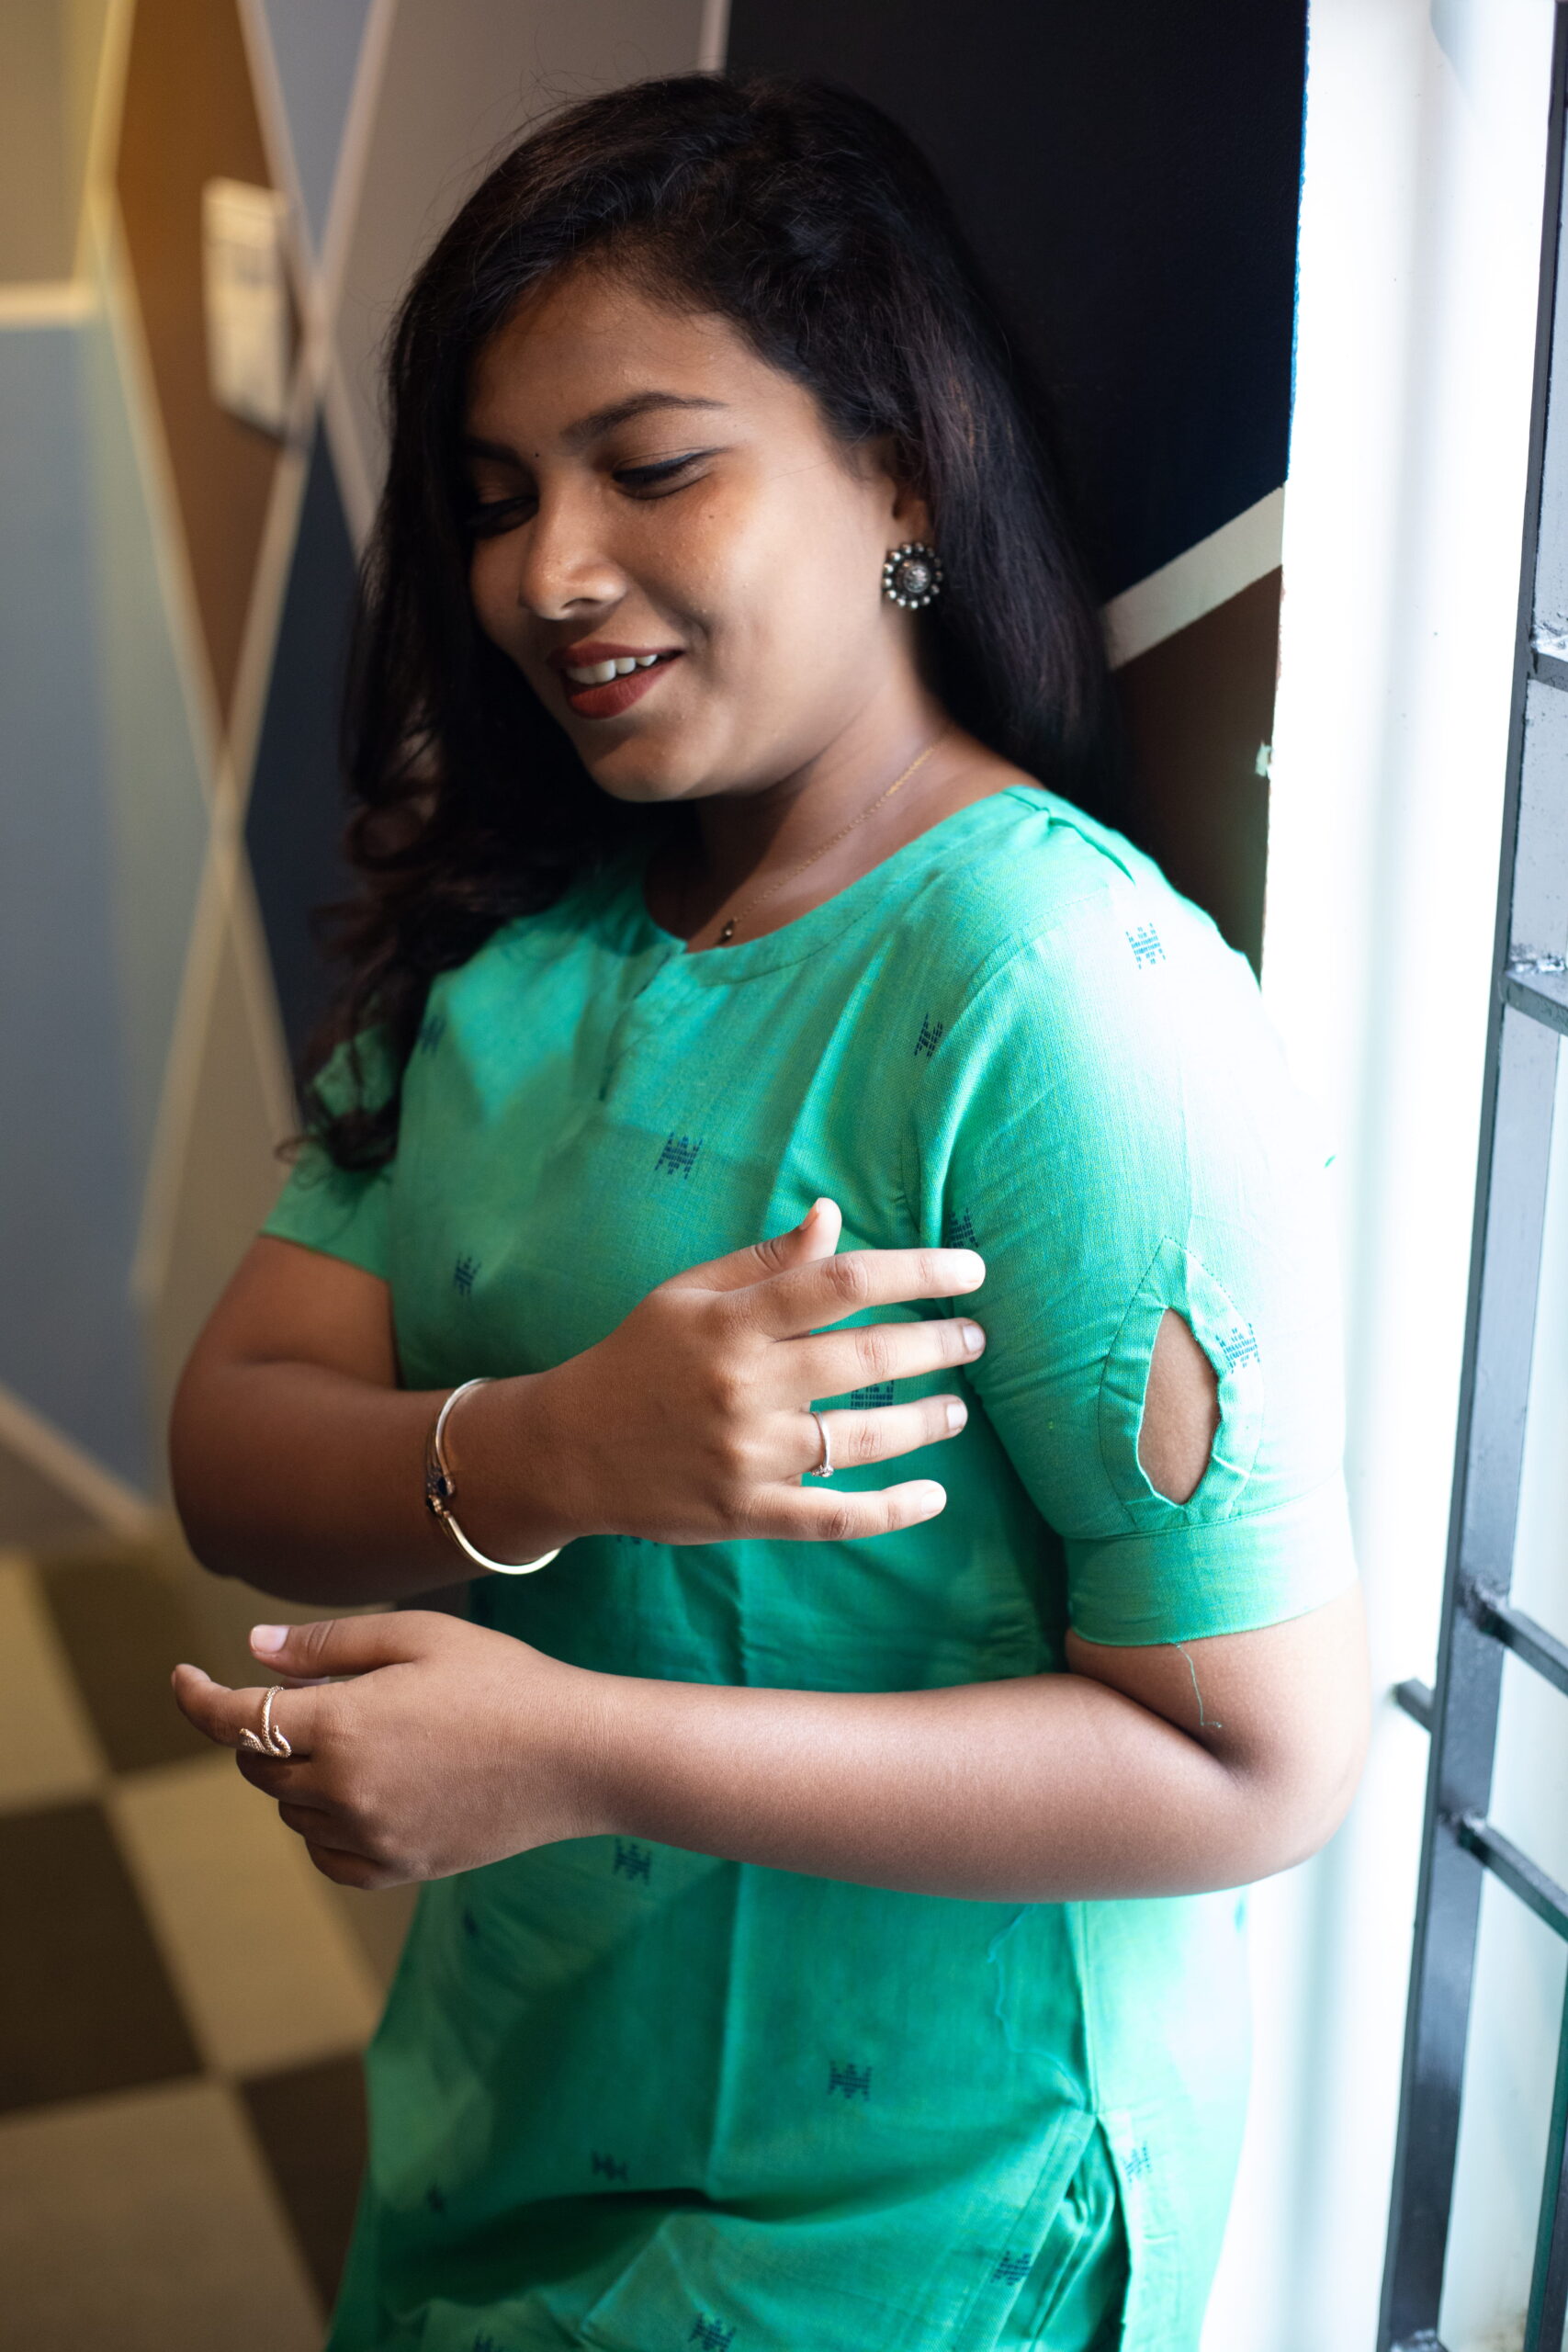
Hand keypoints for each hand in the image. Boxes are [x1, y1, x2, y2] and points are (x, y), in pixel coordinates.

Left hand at [170, 1612, 607, 1887]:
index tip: (183, 1678)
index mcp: (343, 1725)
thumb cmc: (503, 1680)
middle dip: (266, 1728)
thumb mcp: (418, 1638)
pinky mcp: (397, 1868)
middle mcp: (344, 1790)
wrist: (577, 1756)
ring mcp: (370, 1837)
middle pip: (259, 1766)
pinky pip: (327, 1853)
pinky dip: (326, 1823)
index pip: (235, 1719)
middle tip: (320, 1697)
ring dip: (301, 1774)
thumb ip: (327, 1648)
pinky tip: (369, 1791)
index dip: (197, 1698)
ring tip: (371, 1736)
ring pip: (292, 1809)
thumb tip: (253, 1652)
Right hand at [535, 1198, 985, 1546]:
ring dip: (925, 1421)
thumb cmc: (637, 1358)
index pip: (840, 1282)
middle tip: (976, 1339)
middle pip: (866, 1358)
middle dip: (937, 1344)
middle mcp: (744, 1386)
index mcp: (731, 1322)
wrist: (567, 1450)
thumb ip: (764, 1262)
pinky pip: (835, 1517)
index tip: (969, 1269)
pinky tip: (933, 1497)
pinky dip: (892, 1511)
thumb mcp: (687, 1295)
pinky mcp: (746, 1513)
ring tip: (958, 1409)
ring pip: (862, 1438)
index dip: (916, 1270)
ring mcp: (747, 1455)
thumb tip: (833, 1216)